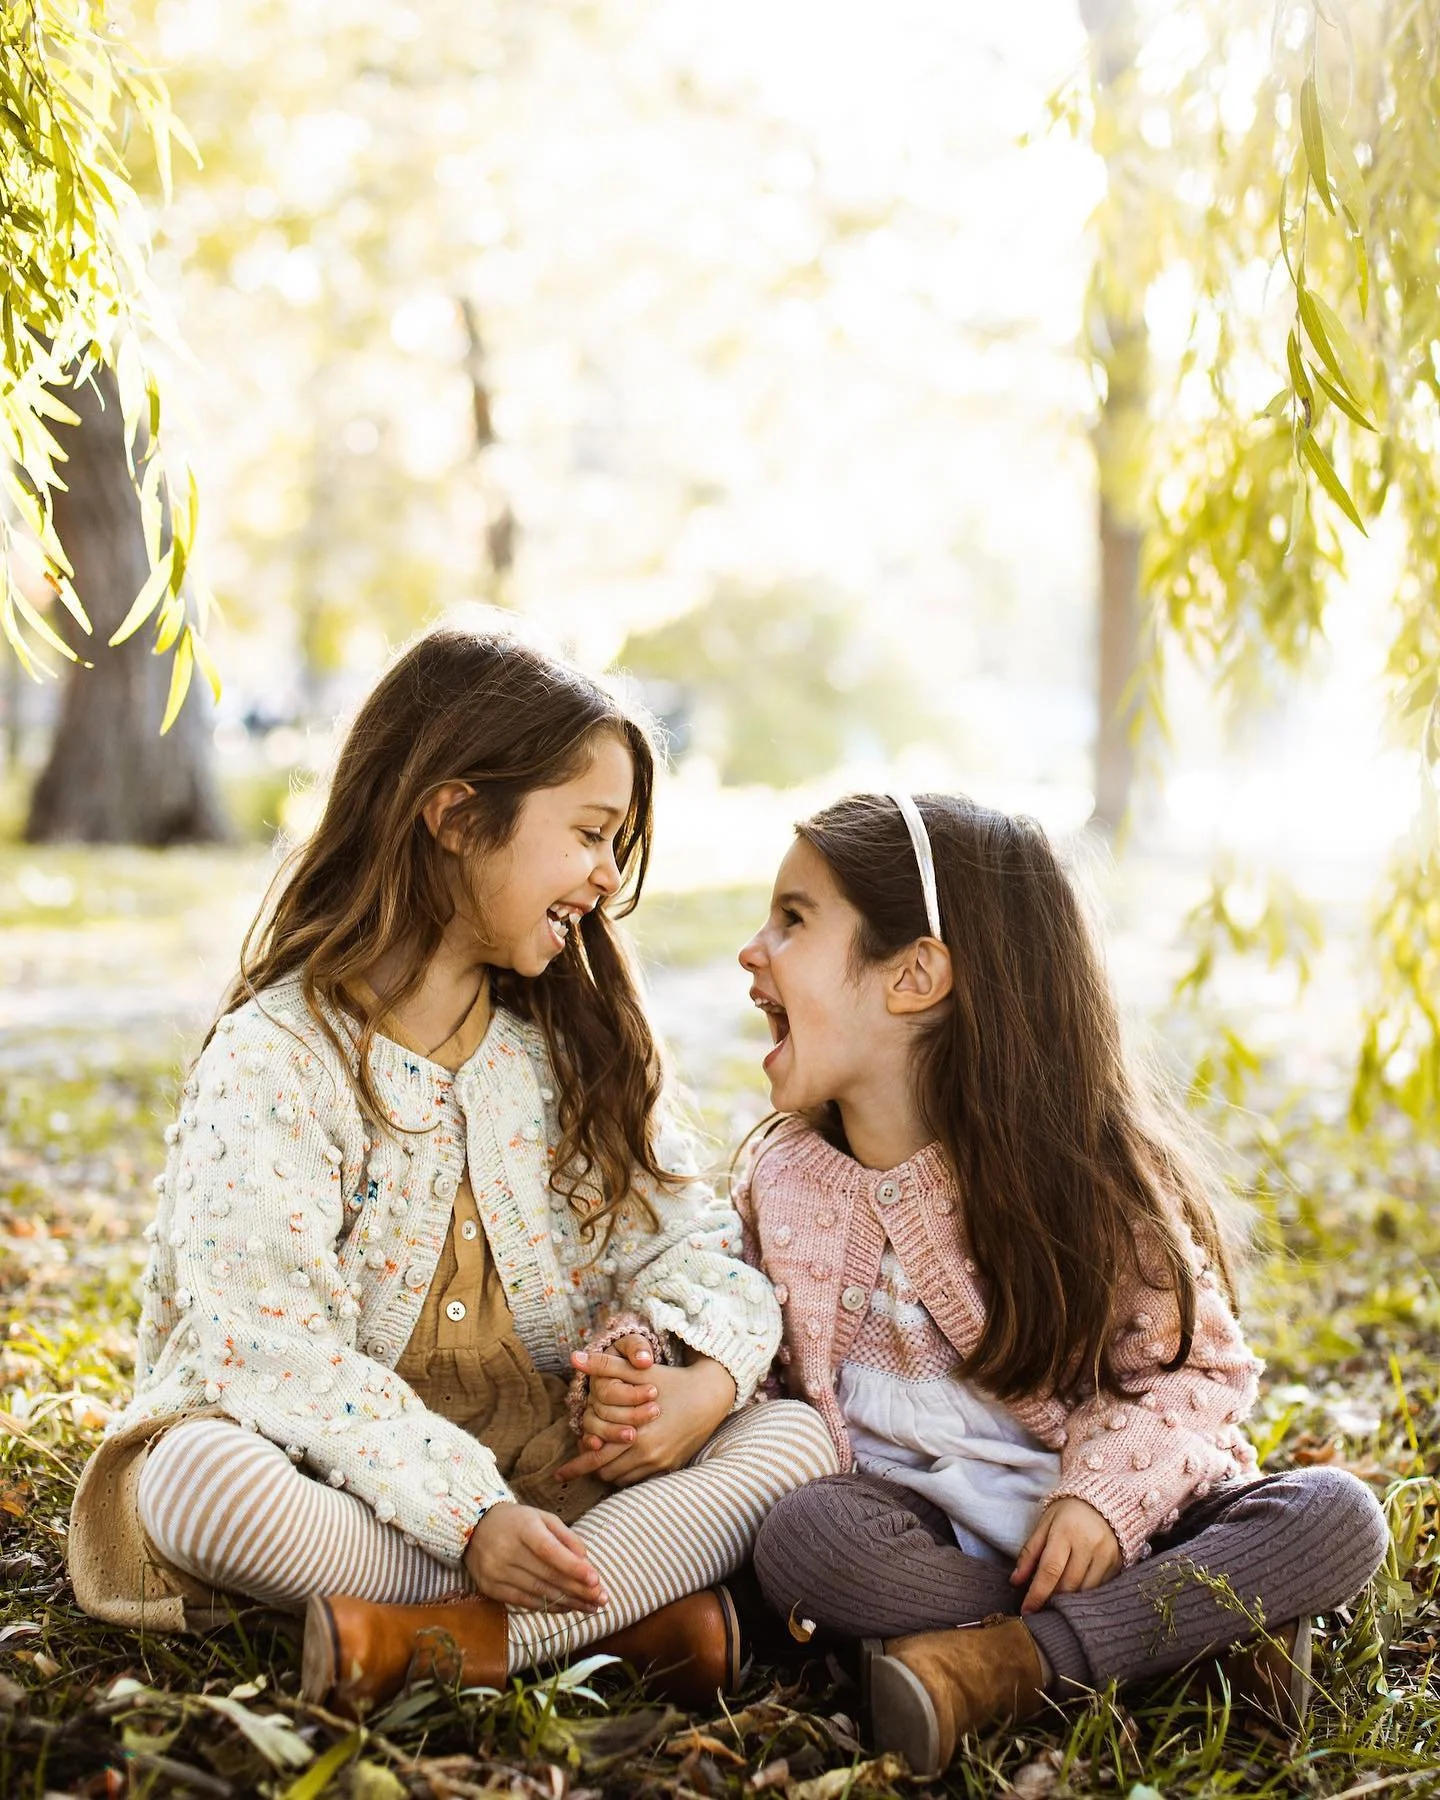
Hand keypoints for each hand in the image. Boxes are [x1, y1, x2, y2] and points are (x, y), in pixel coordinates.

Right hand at [463, 1502, 605, 1611]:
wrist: (474, 1527)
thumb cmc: (517, 1521)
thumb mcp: (542, 1518)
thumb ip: (566, 1537)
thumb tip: (586, 1560)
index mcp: (523, 1527)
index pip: (550, 1551)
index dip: (573, 1567)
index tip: (596, 1579)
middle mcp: (507, 1551)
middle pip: (548, 1575)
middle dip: (578, 1589)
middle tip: (601, 1599)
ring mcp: (496, 1572)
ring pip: (539, 1592)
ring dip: (568, 1602)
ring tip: (590, 1607)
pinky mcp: (491, 1589)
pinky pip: (524, 1602)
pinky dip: (548, 1607)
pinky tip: (566, 1608)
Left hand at [554, 1356, 736, 1486]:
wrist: (711, 1395)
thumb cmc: (672, 1381)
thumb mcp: (640, 1372)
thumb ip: (606, 1366)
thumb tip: (575, 1358)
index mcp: (636, 1433)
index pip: (596, 1457)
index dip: (575, 1468)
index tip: (559, 1474)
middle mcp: (648, 1454)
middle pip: (606, 1473)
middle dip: (590, 1469)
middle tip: (575, 1467)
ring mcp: (661, 1463)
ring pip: (622, 1479)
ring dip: (609, 1470)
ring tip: (600, 1458)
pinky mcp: (671, 1467)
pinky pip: (640, 1479)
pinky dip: (628, 1472)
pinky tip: (623, 1459)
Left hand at [1011, 1497, 1121, 1613]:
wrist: (1104, 1499)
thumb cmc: (1068, 1512)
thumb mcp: (1044, 1524)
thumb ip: (1029, 1553)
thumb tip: (1015, 1581)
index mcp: (1065, 1532)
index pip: (1050, 1570)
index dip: (1037, 1594)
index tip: (1026, 1611)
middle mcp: (1089, 1545)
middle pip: (1068, 1585)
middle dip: (1052, 1599)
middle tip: (1040, 1607)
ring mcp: (1106, 1555)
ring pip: (1085, 1591)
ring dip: (1069, 1600)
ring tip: (1056, 1600)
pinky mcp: (1118, 1563)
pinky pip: (1099, 1588)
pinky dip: (1085, 1594)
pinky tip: (1076, 1592)